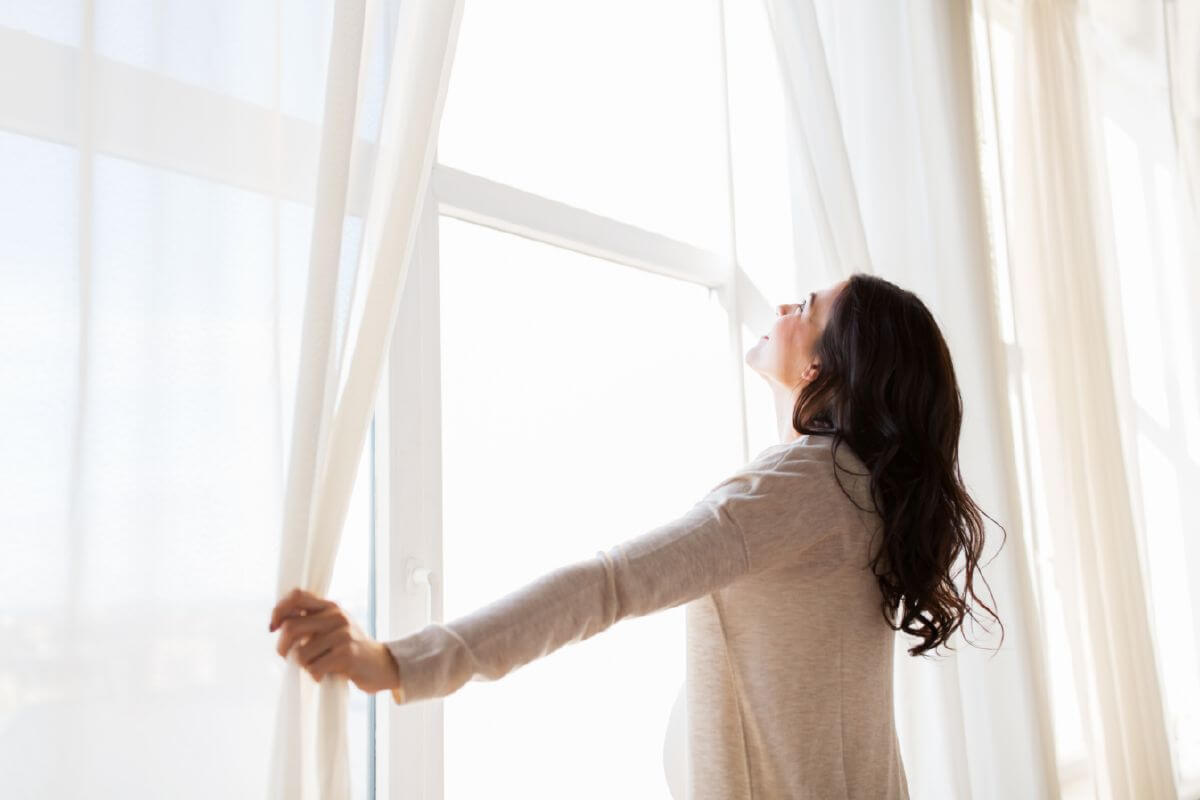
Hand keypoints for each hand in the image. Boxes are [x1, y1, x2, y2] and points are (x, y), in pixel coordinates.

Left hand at [268, 587, 400, 693]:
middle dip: (282, 648)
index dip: (278, 611)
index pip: (296, 596)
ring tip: (316, 667)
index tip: (273, 628)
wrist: (382, 664)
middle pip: (291, 628)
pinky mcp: (347, 654)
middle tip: (289, 658)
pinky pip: (314, 668)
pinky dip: (315, 676)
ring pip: (300, 654)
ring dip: (303, 667)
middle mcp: (336, 616)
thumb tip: (277, 625)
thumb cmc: (349, 649)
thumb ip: (310, 622)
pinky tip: (326, 675)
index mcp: (330, 607)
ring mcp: (342, 634)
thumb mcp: (333, 628)